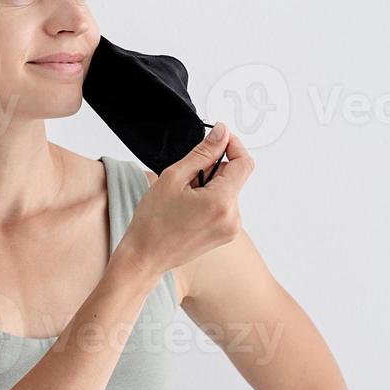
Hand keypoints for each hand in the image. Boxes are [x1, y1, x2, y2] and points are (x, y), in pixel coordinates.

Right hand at [118, 121, 253, 274]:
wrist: (145, 256)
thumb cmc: (153, 222)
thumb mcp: (174, 177)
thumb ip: (202, 153)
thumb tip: (221, 133)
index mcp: (221, 202)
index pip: (244, 162)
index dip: (233, 145)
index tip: (218, 139)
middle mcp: (233, 218)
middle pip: (235, 176)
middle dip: (213, 169)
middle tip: (186, 178)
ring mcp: (231, 228)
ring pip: (229, 190)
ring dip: (211, 185)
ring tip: (185, 198)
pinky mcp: (226, 234)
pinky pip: (225, 206)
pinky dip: (211, 200)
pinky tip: (189, 209)